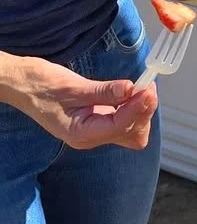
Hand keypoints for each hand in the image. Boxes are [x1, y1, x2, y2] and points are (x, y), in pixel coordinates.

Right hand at [0, 56, 157, 150]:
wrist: (21, 85)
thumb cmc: (39, 85)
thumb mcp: (72, 86)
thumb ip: (103, 91)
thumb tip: (131, 89)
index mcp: (81, 134)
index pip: (120, 126)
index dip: (137, 109)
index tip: (148, 90)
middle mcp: (91, 138)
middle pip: (131, 134)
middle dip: (143, 112)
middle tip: (147, 86)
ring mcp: (96, 132)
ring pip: (131, 131)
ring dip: (141, 111)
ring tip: (142, 88)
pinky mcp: (98, 123)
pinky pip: (124, 122)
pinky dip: (133, 109)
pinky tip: (132, 93)